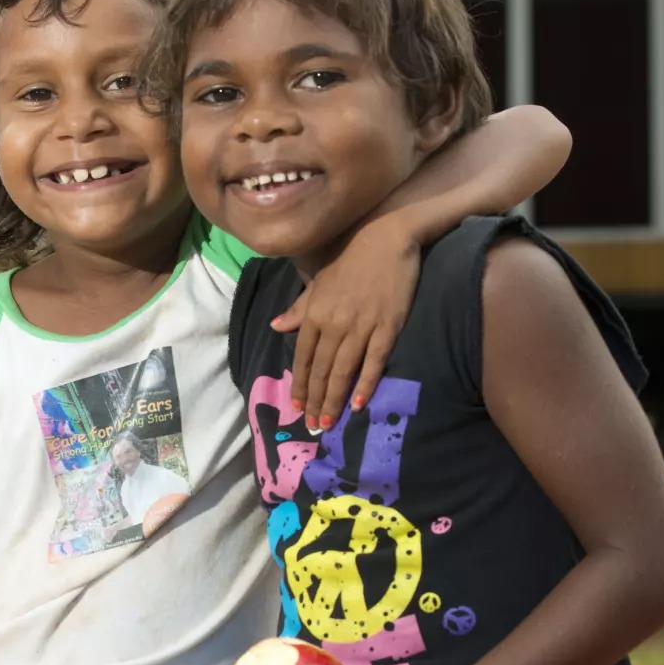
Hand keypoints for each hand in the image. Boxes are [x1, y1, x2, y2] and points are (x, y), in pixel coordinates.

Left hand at [273, 224, 420, 429]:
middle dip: (315, 400)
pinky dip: (365, 384)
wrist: (386, 238)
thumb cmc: (351, 259)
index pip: (303, 357)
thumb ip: (299, 309)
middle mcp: (334, 323)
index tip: (296, 407)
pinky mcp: (387, 327)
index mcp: (315, 313)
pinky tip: (358, 404)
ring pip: (343, 370)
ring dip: (334, 399)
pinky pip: (373, 361)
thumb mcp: (319, 283)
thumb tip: (276, 327)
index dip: (300, 384)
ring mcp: (361, 326)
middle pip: (321, 369)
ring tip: (328, 422)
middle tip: (311, 426)